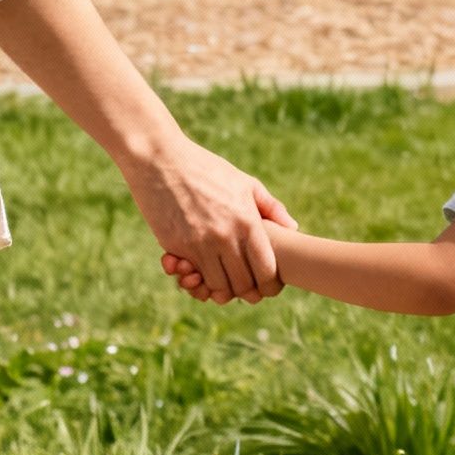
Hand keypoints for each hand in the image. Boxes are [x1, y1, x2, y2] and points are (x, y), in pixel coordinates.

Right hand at [121, 138, 295, 304]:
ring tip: (228, 286)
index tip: (269, 287)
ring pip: (217, 287)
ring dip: (223, 292)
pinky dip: (198, 283)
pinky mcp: (176, 248)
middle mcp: (225, 237)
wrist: (161, 161)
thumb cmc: (208, 169)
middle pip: (243, 285)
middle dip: (248, 293)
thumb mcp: (246, 183)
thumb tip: (294, 228)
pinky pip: (191, 278)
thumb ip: (272, 208)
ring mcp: (199, 245)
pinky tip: (203, 276)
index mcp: (248, 222)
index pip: (266, 270)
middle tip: (249, 292)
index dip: (270, 285)